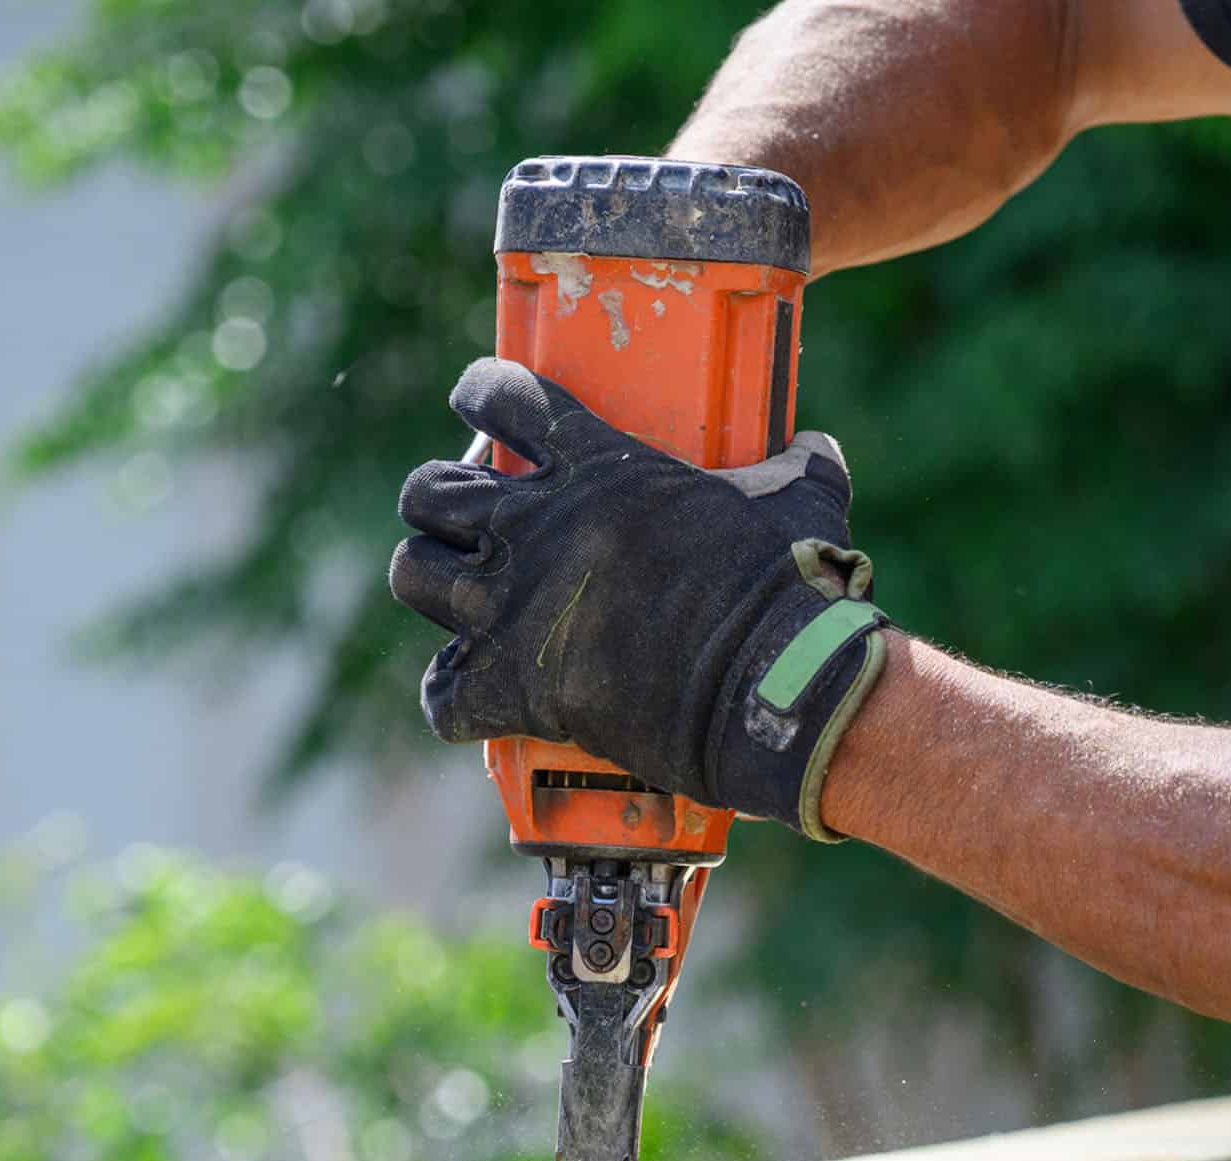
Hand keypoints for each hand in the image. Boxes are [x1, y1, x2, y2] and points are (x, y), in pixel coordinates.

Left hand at [390, 357, 887, 838]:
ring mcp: (514, 608)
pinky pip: (441, 694)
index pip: (500, 395)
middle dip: (438, 503)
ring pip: (413, 575)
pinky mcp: (513, 686)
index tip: (484, 404)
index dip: (483, 394)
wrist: (768, 684)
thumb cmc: (784, 588)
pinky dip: (452, 697)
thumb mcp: (800, 500)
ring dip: (431, 583)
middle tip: (469, 522)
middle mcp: (535, 528)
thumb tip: (817, 450)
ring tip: (459, 598)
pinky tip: (473, 695)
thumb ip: (796, 464)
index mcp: (596, 465)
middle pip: (429, 491)